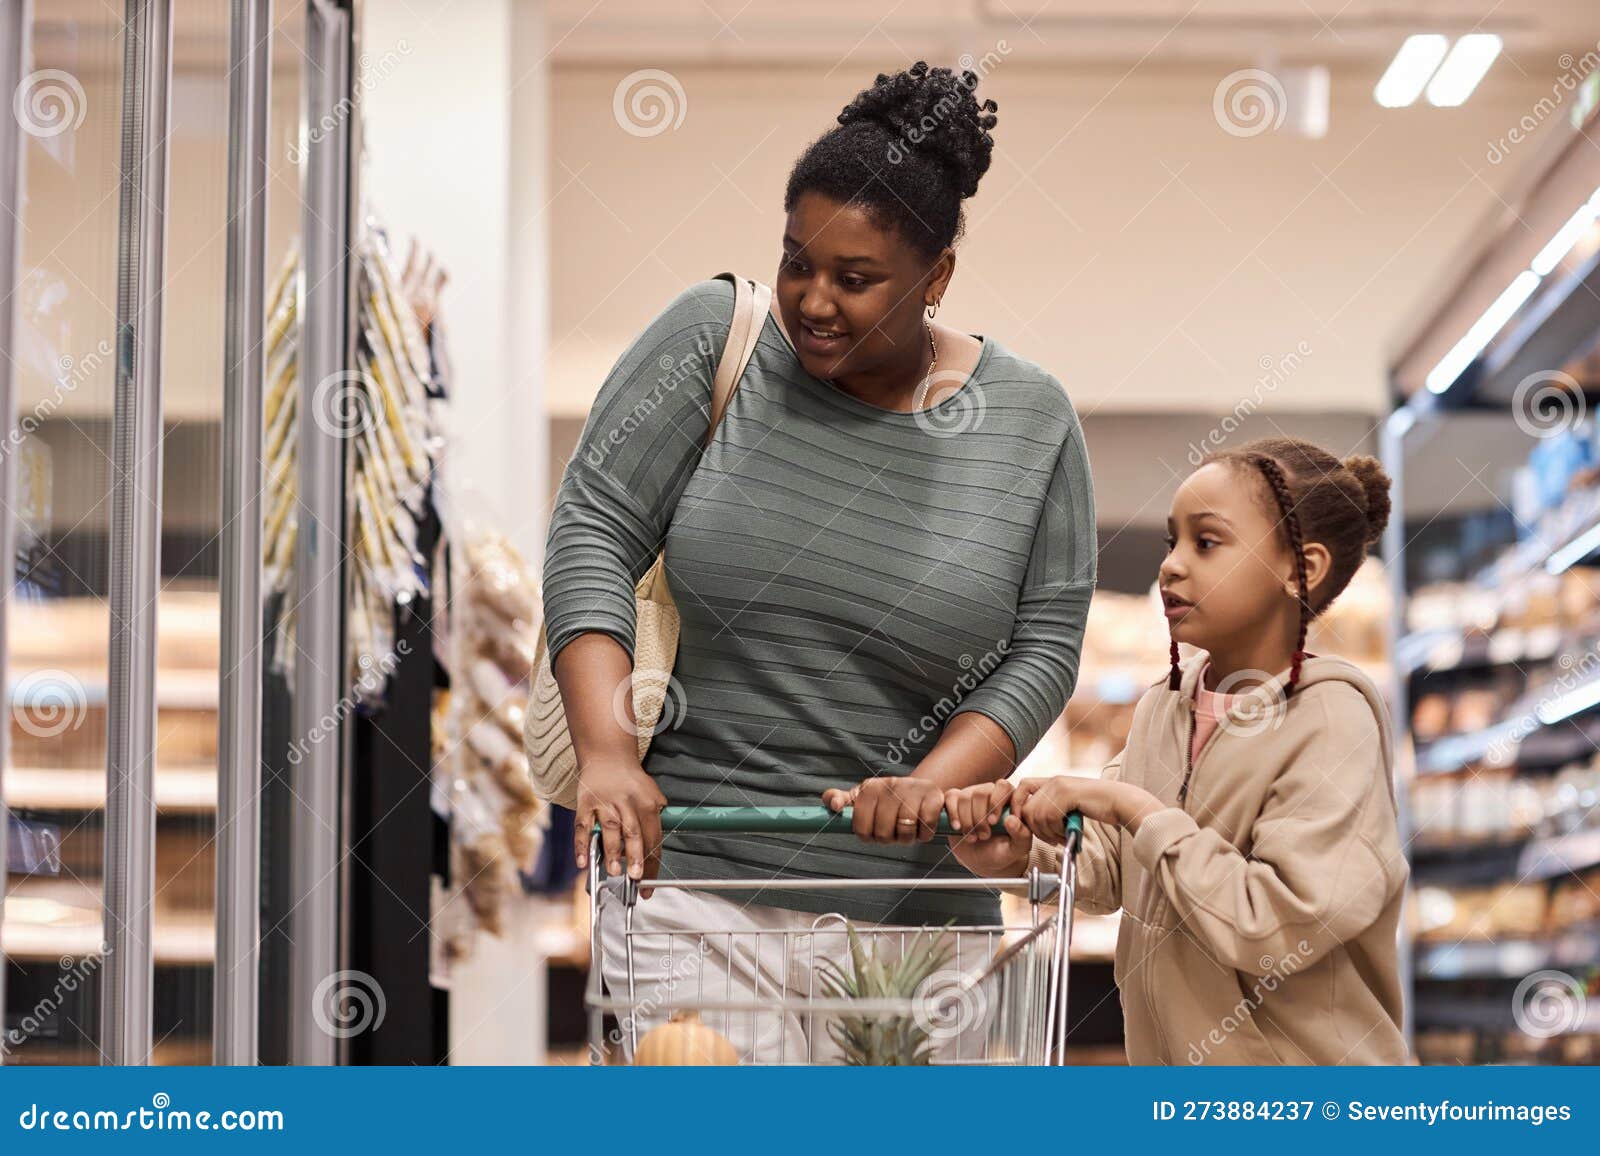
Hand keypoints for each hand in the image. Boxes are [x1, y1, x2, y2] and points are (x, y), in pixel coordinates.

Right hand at [572, 755, 667, 890]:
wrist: (608, 756)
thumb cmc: (631, 781)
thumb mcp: (652, 793)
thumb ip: (657, 818)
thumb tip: (657, 847)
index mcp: (647, 803)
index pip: (653, 837)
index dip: (651, 863)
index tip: (648, 884)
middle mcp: (627, 802)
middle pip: (634, 832)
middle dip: (636, 857)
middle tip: (635, 877)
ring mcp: (605, 802)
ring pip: (610, 829)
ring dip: (612, 851)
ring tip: (614, 871)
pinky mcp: (586, 803)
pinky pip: (583, 826)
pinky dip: (581, 844)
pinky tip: (582, 861)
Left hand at [822, 775, 943, 843]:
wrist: (921, 790)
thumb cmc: (887, 800)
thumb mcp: (861, 798)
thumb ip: (839, 800)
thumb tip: (834, 805)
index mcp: (870, 788)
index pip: (860, 825)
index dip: (866, 836)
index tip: (871, 833)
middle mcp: (891, 785)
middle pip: (883, 832)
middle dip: (888, 839)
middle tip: (892, 832)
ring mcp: (913, 789)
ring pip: (905, 831)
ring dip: (907, 838)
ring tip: (907, 830)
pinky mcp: (934, 797)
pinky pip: (925, 828)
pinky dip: (924, 835)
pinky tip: (922, 827)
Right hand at [944, 781, 1031, 877]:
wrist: (982, 859)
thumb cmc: (1002, 851)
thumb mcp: (1017, 848)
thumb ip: (1021, 835)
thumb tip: (1012, 819)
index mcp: (1009, 799)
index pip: (1003, 787)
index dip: (996, 803)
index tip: (993, 823)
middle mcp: (990, 793)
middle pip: (981, 792)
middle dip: (980, 818)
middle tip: (983, 836)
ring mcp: (971, 795)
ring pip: (965, 797)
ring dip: (967, 820)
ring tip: (972, 837)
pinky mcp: (955, 801)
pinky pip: (951, 797)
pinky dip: (952, 814)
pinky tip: (957, 827)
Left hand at [1013, 776, 1161, 841]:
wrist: (1119, 802)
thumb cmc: (1097, 807)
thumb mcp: (1069, 804)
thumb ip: (1052, 807)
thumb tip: (1030, 820)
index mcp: (1052, 781)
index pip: (1021, 788)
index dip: (1017, 806)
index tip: (1023, 823)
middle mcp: (1053, 781)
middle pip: (1025, 807)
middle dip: (1034, 827)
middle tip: (1050, 836)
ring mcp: (1060, 786)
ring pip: (1036, 815)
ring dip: (1047, 832)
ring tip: (1061, 835)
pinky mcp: (1067, 794)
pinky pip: (1049, 817)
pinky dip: (1056, 830)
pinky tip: (1066, 832)